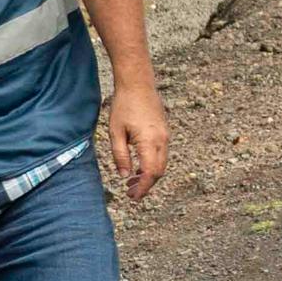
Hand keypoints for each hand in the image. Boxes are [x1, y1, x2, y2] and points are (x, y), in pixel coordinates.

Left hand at [107, 78, 170, 197]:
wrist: (138, 83)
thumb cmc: (124, 105)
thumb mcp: (116, 132)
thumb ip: (120, 156)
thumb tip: (124, 176)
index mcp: (149, 142)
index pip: (150, 173)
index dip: (142, 188)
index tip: (133, 198)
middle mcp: (162, 140)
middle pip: (159, 171)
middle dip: (146, 185)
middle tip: (130, 193)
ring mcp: (165, 135)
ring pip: (161, 163)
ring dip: (149, 175)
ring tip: (132, 181)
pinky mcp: (164, 131)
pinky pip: (161, 153)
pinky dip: (152, 164)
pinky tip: (138, 166)